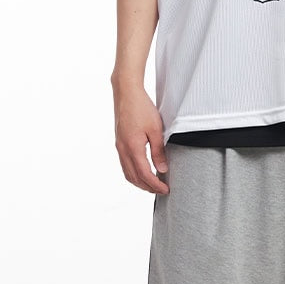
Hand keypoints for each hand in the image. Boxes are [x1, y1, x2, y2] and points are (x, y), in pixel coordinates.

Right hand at [111, 74, 169, 193]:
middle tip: (161, 190)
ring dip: (139, 182)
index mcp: (132, 147)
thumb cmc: (141, 108)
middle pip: (134, 177)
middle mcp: (123, 150)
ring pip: (127, 173)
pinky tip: (142, 172)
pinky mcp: (119, 143)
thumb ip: (158, 151)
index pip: (144, 174)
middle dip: (148, 187)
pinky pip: (125, 164)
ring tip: (153, 184)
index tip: (165, 189)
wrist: (126, 93)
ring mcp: (119, 147)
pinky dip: (133, 173)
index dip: (155, 185)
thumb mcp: (156, 130)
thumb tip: (162, 169)